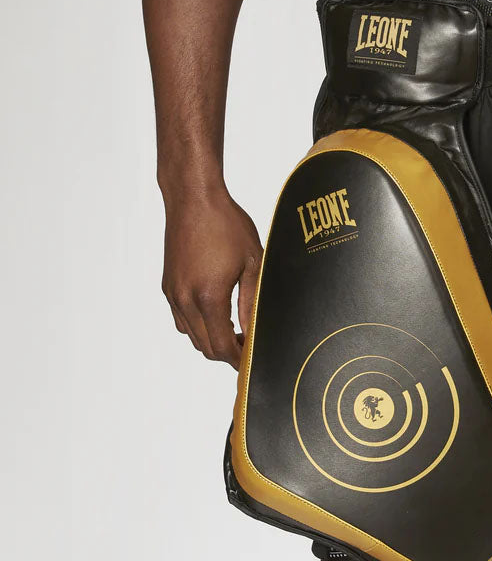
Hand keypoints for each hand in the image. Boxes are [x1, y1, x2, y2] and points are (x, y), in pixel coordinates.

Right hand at [162, 189, 262, 367]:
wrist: (193, 199)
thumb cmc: (226, 225)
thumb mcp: (252, 263)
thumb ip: (251, 302)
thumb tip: (253, 331)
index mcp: (208, 297)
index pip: (222, 347)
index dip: (240, 360)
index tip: (254, 360)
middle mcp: (185, 299)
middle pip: (205, 347)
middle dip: (228, 354)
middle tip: (250, 346)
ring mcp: (173, 293)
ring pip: (191, 336)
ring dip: (213, 341)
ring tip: (236, 331)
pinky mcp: (168, 285)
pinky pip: (181, 319)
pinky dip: (198, 327)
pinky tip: (217, 314)